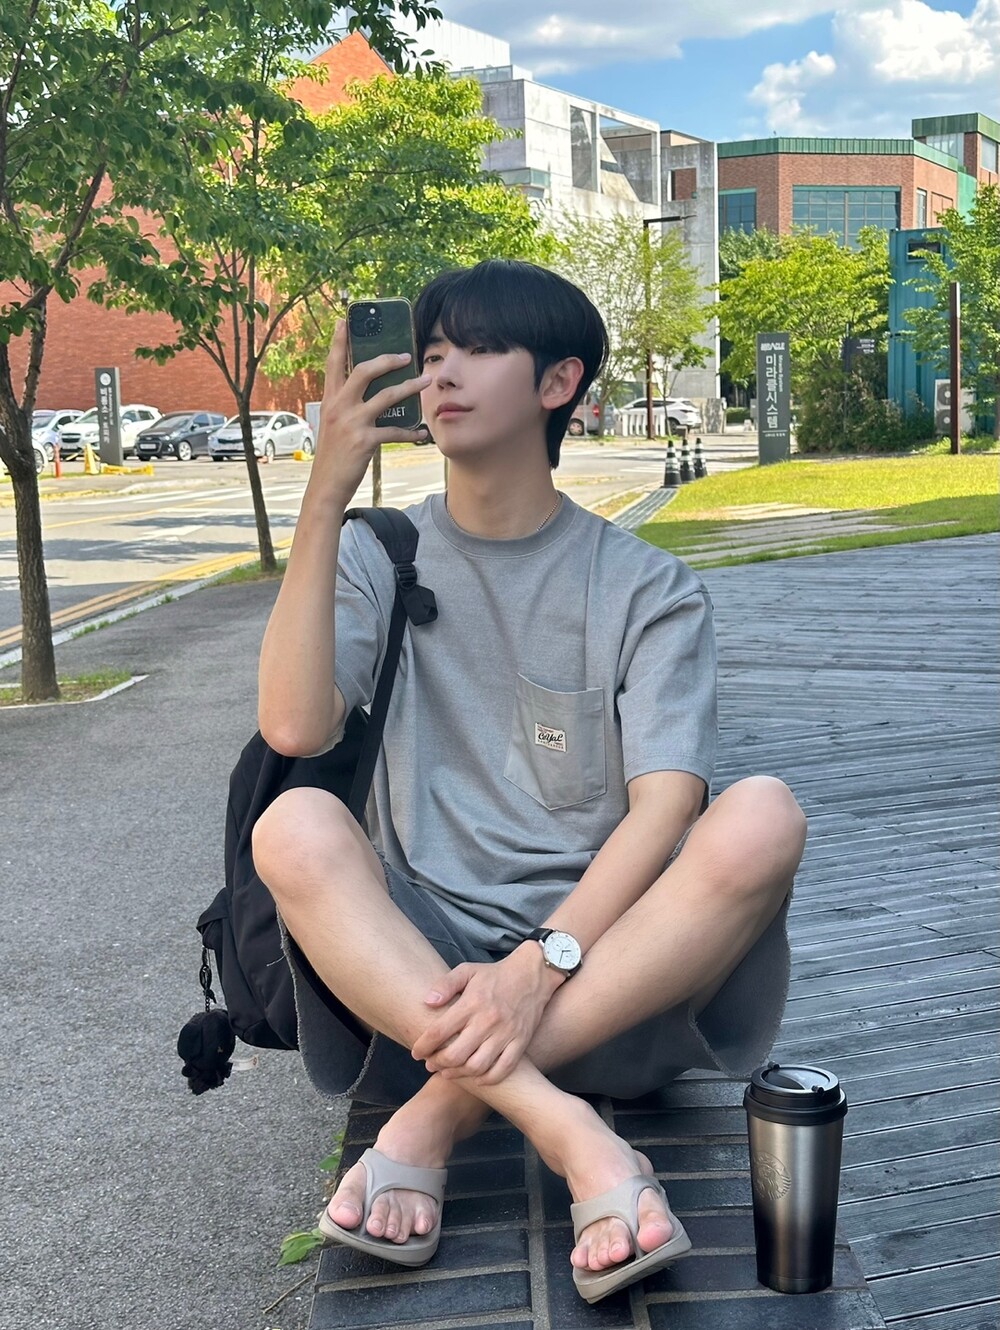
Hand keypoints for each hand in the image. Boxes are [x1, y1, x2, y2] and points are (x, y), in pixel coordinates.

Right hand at [311, 319, 429, 506]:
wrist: (325, 487)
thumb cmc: (333, 456)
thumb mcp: (333, 425)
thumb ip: (345, 406)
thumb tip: (368, 394)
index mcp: (330, 400)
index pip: (333, 363)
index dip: (339, 341)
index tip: (345, 321)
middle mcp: (339, 406)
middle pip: (364, 370)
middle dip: (387, 359)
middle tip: (407, 355)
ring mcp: (352, 423)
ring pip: (386, 396)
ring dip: (409, 388)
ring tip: (425, 381)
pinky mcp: (364, 441)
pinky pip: (394, 431)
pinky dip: (411, 432)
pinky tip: (423, 434)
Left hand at [411, 948, 559, 1084]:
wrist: (533, 974)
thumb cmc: (495, 974)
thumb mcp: (467, 970)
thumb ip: (445, 985)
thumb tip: (427, 1002)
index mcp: (472, 1003)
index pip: (440, 1031)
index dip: (423, 1046)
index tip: (416, 1052)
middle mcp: (488, 1020)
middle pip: (456, 1054)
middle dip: (437, 1063)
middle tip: (430, 1064)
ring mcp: (506, 1033)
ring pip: (477, 1066)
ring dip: (458, 1074)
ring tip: (447, 1072)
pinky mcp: (520, 1042)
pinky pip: (503, 1070)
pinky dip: (487, 1079)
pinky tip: (475, 1078)